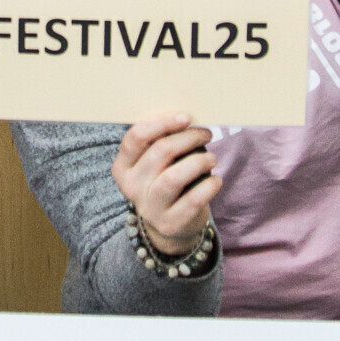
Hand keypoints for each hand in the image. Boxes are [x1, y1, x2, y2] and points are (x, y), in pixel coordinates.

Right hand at [111, 112, 218, 256]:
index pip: (136, 137)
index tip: (186, 117)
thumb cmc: (165, 180)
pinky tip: (216, 179)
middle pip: (159, 152)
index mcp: (123, 167)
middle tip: (206, 134)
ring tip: (212, 158)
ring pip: (173, 177)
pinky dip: (209, 185)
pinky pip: (193, 200)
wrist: (170, 223)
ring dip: (199, 162)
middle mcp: (132, 188)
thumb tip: (186, 119)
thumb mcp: (157, 162)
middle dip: (188, 138)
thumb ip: (163, 140)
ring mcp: (149, 208)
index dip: (162, 123)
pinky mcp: (170, 223)